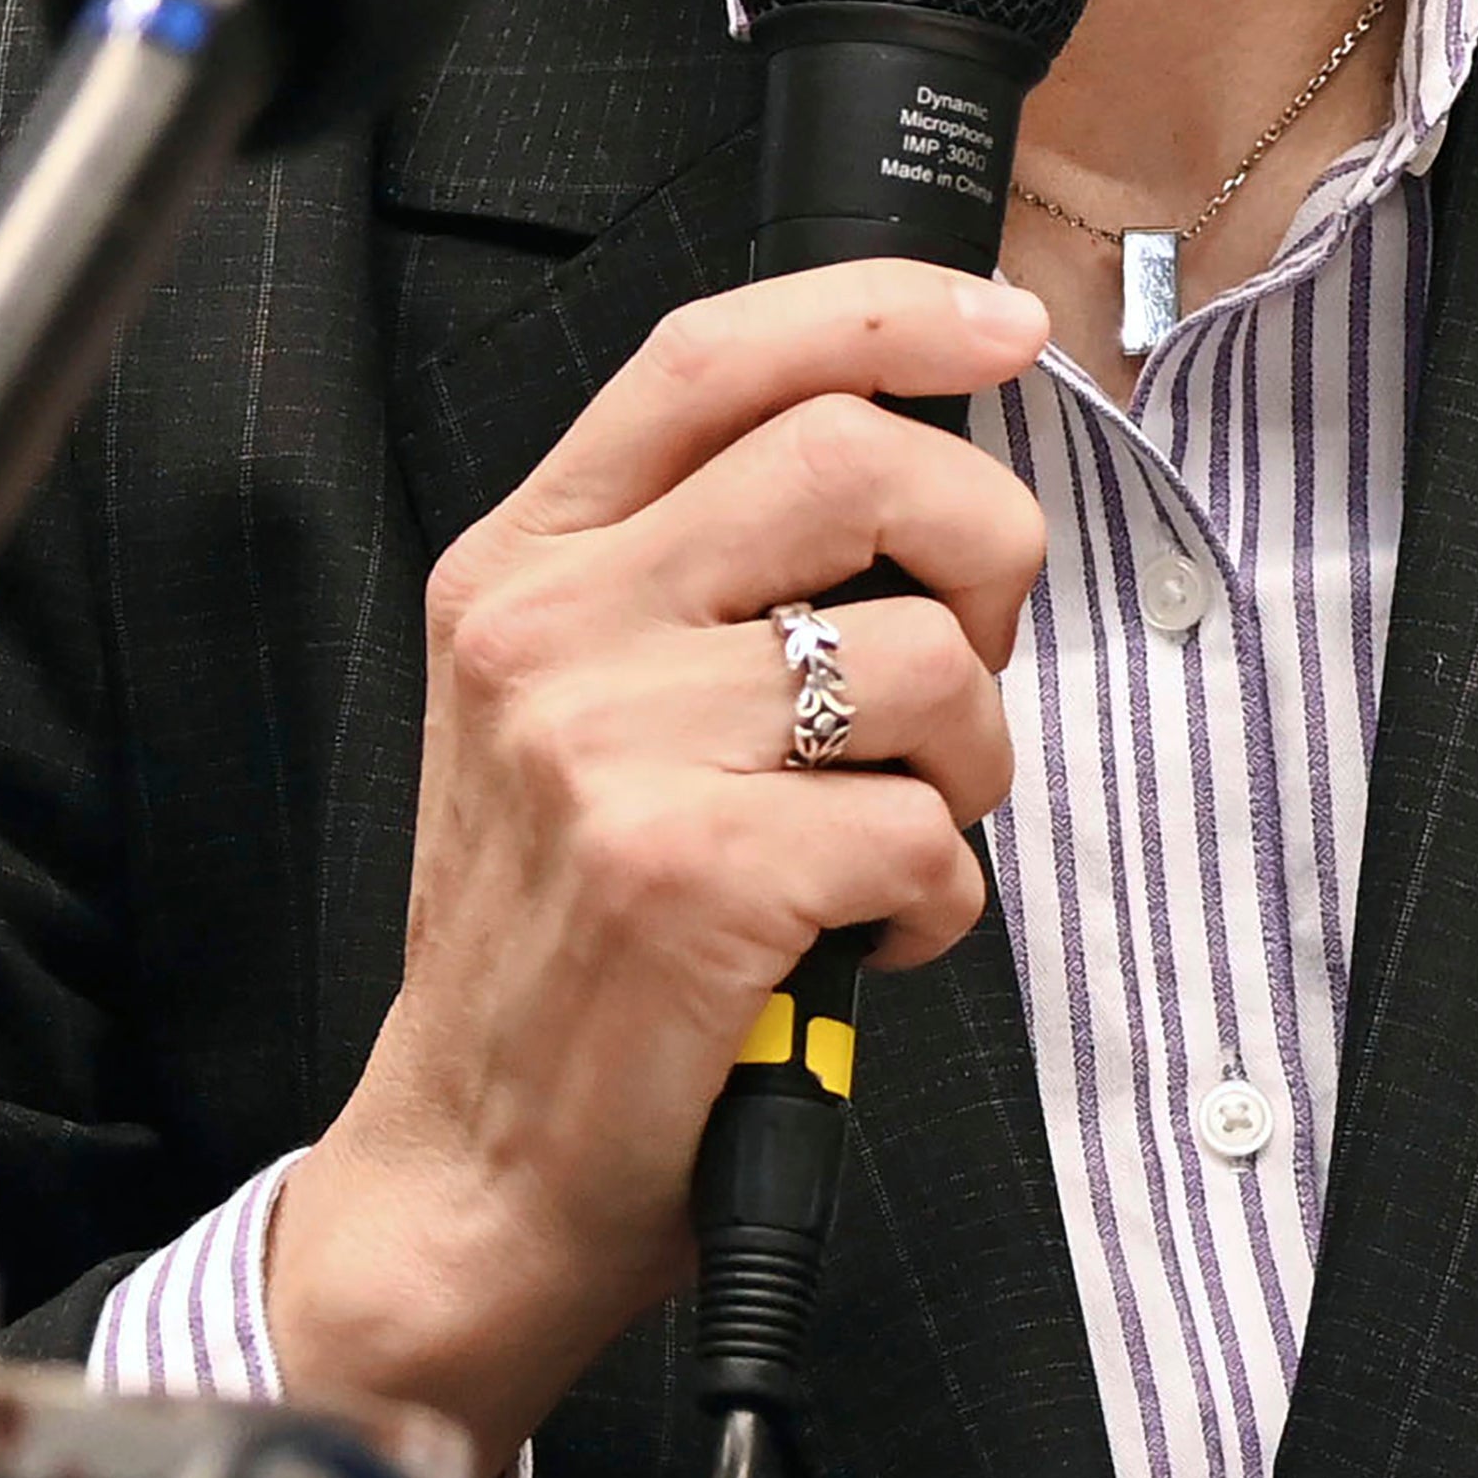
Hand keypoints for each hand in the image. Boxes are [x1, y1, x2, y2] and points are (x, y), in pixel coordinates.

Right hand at [269, 260, 1056, 1462]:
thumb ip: (695, 569)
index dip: (886, 313)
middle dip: (985, 549)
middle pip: (853, 459)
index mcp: (525, 564)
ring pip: (927, 661)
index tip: (1002, 329)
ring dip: (975, 762)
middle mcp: (550, 632)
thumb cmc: (559, 938)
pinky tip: (862, 935)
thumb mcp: (570, 706)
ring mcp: (609, 750)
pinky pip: (924, 835)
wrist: (475, 1164)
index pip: (715, 356)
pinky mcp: (686, 875)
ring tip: (899, 831)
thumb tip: (916, 460)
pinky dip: (941, 900)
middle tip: (968, 659)